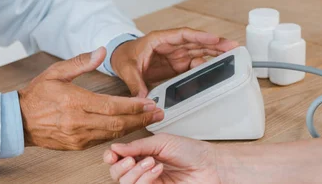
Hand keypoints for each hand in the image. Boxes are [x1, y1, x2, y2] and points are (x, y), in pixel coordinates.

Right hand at [18, 47, 164, 149]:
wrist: (18, 121)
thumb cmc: (36, 96)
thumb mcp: (56, 72)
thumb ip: (81, 62)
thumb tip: (101, 51)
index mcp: (74, 103)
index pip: (112, 106)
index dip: (134, 106)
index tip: (150, 103)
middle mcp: (78, 122)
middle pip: (117, 123)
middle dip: (141, 118)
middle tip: (158, 113)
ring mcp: (78, 137)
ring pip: (113, 134)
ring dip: (134, 127)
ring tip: (150, 120)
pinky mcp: (78, 146)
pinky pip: (104, 140)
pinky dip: (119, 134)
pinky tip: (130, 127)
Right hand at [103, 133, 222, 183]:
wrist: (210, 165)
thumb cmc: (192, 151)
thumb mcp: (163, 141)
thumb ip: (139, 145)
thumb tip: (116, 147)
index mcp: (143, 154)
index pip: (118, 159)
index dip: (111, 157)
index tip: (112, 154)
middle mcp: (143, 169)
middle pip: (117, 174)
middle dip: (121, 166)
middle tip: (133, 159)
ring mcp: (150, 182)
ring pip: (126, 183)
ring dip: (136, 171)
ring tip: (152, 162)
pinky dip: (145, 178)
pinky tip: (157, 169)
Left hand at [110, 27, 239, 96]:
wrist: (119, 59)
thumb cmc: (123, 56)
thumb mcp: (127, 68)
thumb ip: (135, 82)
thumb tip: (143, 98)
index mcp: (159, 40)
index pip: (183, 35)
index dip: (200, 37)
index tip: (214, 40)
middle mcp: (171, 45)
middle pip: (197, 42)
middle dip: (215, 44)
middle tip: (233, 47)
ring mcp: (176, 55)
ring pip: (199, 51)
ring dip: (215, 53)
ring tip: (231, 56)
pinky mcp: (177, 65)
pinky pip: (194, 64)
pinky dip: (206, 66)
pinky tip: (217, 69)